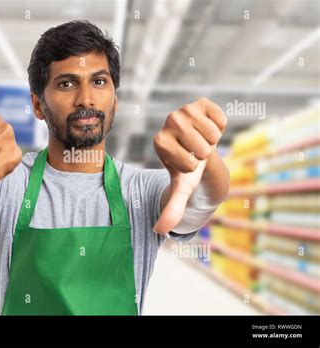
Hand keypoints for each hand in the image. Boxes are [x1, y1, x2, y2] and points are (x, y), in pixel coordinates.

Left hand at [153, 98, 226, 233]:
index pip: (190, 163)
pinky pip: (221, 119)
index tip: (186, 163)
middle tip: (196, 152)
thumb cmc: (187, 169)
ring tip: (201, 141)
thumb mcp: (181, 189)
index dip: (194, 167)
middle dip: (205, 155)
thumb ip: (171, 208)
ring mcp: (184, 109)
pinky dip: (221, 128)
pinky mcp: (201, 102)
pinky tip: (208, 128)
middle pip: (203, 148)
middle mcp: (168, 122)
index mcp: (159, 142)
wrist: (198, 149)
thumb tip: (158, 231)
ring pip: (213, 134)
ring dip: (213, 142)